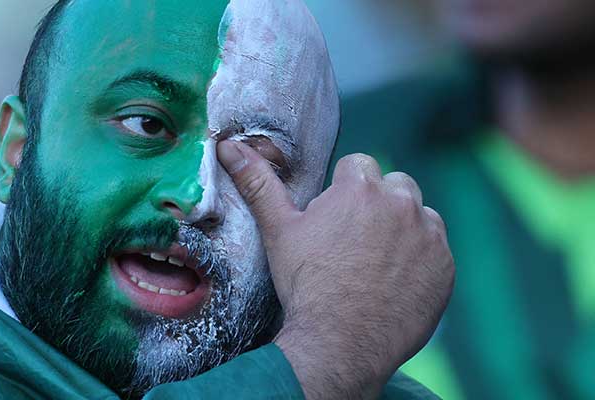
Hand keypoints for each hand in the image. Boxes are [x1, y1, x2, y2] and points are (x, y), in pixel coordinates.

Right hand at [217, 141, 454, 399]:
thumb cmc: (306, 284)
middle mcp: (401, 203)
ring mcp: (428, 235)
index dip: (343, 190)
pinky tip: (395, 281)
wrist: (340, 343)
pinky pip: (436, 248)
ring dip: (404, 227)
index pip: (358, 166)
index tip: (334, 219)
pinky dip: (421, 259)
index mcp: (359, 188)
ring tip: (376, 261)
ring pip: (419, 214)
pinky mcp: (444, 265)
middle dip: (378, 203)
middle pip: (394, 185)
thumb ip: (258, 183)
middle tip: (355, 240)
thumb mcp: (278, 231)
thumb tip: (228, 147)